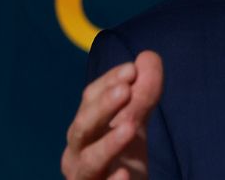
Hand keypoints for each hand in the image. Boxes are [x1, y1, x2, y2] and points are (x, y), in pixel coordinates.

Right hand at [62, 51, 163, 179]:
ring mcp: (84, 177)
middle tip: (126, 90)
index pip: (89, 100)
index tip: (131, 70)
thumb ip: (142, 93)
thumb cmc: (122, 156)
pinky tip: (124, 174)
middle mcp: (77, 153)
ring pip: (88, 162)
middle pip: (83, 129)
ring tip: (130, 127)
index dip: (108, 83)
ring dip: (107, 144)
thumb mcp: (133, 121)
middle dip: (102, 108)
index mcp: (84, 129)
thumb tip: (147, 57)